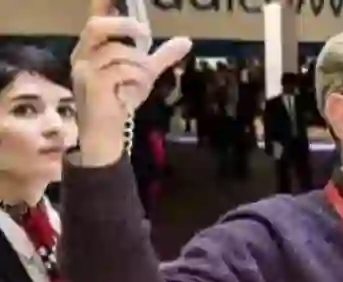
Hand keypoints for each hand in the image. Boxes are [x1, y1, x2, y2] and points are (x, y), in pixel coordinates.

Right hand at [70, 0, 191, 165]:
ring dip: (138, 65)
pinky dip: (135, 79)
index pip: (94, 19)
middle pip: (97, 26)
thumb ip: (162, 56)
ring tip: (140, 82)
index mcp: (91, 48)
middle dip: (126, 27)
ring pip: (117, 52)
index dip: (103, 4)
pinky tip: (132, 93)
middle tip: (146, 36)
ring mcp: (84, 70)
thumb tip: (186, 40)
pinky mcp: (92, 86)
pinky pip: (121, 71)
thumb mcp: (144, 73)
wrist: (106, 134)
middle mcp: (82, 55)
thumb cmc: (120, 100)